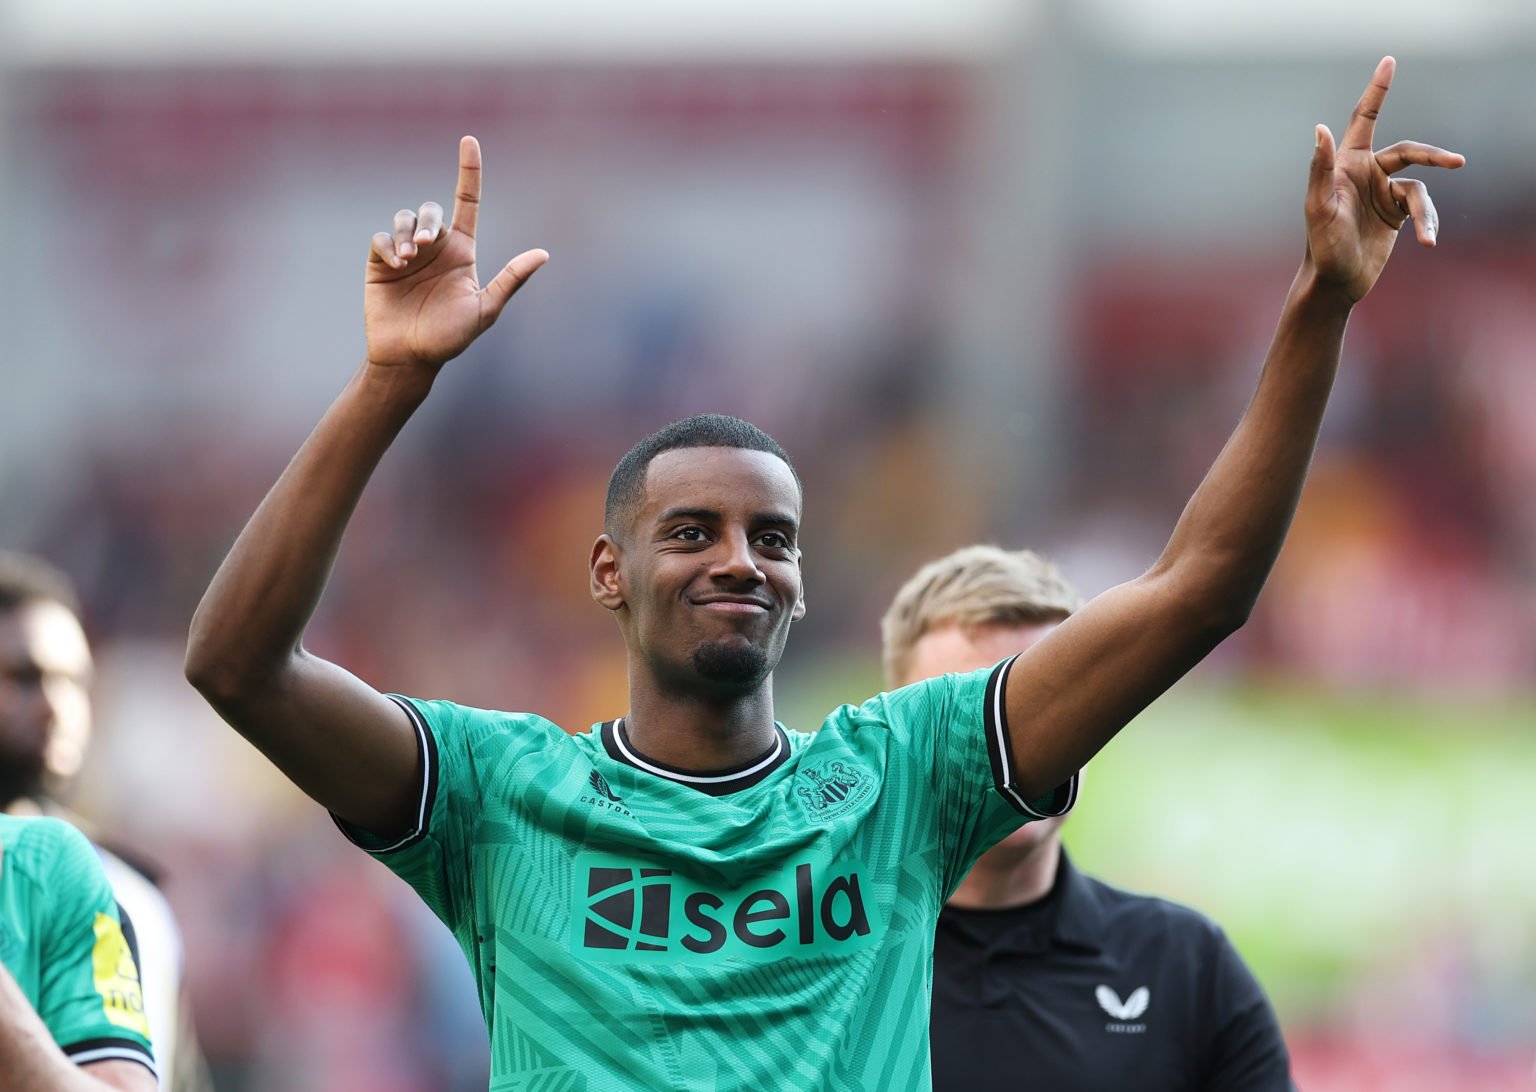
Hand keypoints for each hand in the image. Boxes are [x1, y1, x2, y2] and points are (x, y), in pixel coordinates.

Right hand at [365, 136, 547, 368]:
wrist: (410, 358)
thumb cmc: (450, 338)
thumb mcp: (485, 309)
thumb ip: (511, 280)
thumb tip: (544, 254)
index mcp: (462, 252)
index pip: (467, 202)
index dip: (469, 171)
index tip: (469, 140)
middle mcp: (436, 248)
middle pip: (430, 210)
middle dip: (428, 221)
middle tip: (426, 247)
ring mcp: (407, 254)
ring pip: (404, 218)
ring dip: (408, 232)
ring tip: (410, 258)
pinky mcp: (380, 263)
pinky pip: (381, 238)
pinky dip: (389, 245)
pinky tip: (397, 265)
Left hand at [1305, 57, 1463, 301]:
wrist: (1336, 283)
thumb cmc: (1322, 246)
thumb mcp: (1319, 208)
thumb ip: (1321, 168)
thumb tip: (1321, 128)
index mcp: (1346, 165)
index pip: (1365, 120)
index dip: (1377, 91)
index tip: (1390, 62)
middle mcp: (1366, 174)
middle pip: (1407, 152)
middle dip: (1432, 156)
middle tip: (1457, 162)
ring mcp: (1382, 193)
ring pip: (1418, 188)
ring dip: (1424, 213)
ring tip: (1425, 237)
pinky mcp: (1395, 213)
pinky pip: (1421, 209)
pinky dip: (1427, 223)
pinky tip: (1428, 241)